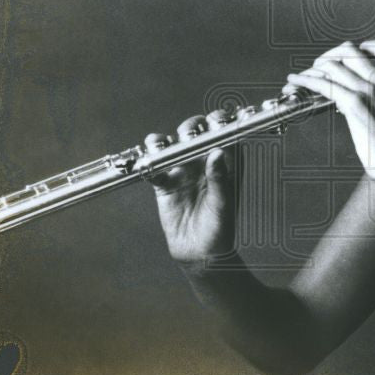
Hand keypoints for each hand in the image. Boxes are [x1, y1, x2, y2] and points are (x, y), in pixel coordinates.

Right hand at [145, 112, 239, 264]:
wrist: (199, 254)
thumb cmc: (220, 230)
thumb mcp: (223, 205)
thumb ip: (220, 179)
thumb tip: (217, 151)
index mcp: (226, 164)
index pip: (223, 135)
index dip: (219, 123)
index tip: (214, 120)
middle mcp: (205, 162)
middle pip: (196, 134)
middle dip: (191, 127)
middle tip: (188, 132)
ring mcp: (184, 170)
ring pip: (173, 146)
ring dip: (166, 141)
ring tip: (162, 144)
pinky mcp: (165, 183)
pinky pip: (155, 167)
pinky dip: (149, 162)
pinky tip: (148, 162)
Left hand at [283, 40, 374, 189]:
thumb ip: (373, 99)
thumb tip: (346, 95)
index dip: (359, 48)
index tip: (343, 61)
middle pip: (349, 50)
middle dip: (328, 56)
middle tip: (317, 70)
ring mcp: (368, 91)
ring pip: (332, 64)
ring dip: (311, 69)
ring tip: (301, 78)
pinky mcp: (355, 104)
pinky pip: (324, 84)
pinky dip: (305, 80)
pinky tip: (294, 82)